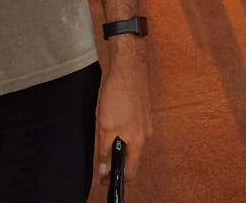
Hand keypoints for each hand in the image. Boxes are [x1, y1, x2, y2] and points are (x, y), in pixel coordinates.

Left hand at [95, 43, 152, 184]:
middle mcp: (145, 133)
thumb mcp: (105, 127)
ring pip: (130, 139)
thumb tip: (104, 170)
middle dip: (115, 157)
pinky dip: (121, 128)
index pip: (131, 171)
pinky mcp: (142, 109)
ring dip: (117, 140)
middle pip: (131, 155)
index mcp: (138, 141)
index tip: (105, 180)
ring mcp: (145, 120)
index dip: (117, 179)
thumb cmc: (119, 94)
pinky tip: (111, 116)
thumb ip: (105, 150)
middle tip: (100, 154)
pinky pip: (131, 126)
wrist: (129, 66)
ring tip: (104, 129)